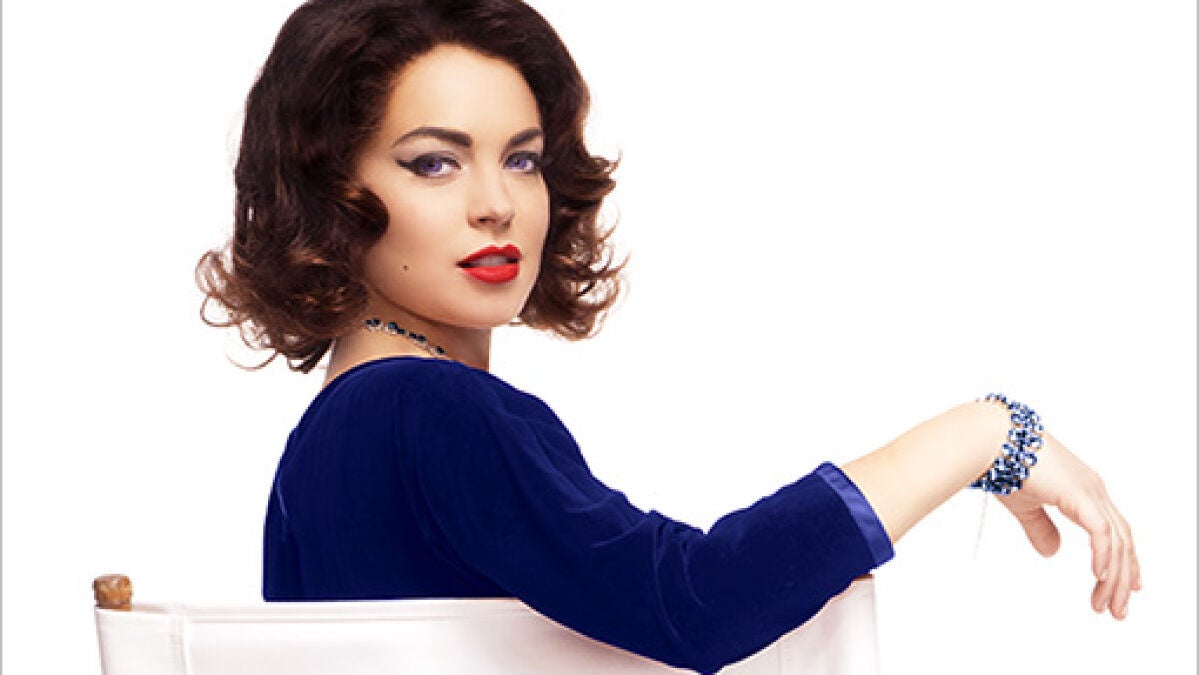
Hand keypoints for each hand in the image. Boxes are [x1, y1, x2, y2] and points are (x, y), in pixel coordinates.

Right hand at [996, 432, 1140, 618]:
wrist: (992, 440)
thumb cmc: (1003, 464)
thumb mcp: (1025, 506)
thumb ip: (1041, 528)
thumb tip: (1053, 552)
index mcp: (1084, 491)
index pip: (1115, 532)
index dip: (1124, 561)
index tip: (1127, 587)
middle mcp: (1094, 490)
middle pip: (1123, 541)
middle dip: (1123, 578)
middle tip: (1117, 609)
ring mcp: (1090, 491)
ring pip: (1116, 541)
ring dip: (1115, 576)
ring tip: (1107, 603)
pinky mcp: (1079, 494)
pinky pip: (1101, 531)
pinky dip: (1104, 555)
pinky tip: (1100, 575)